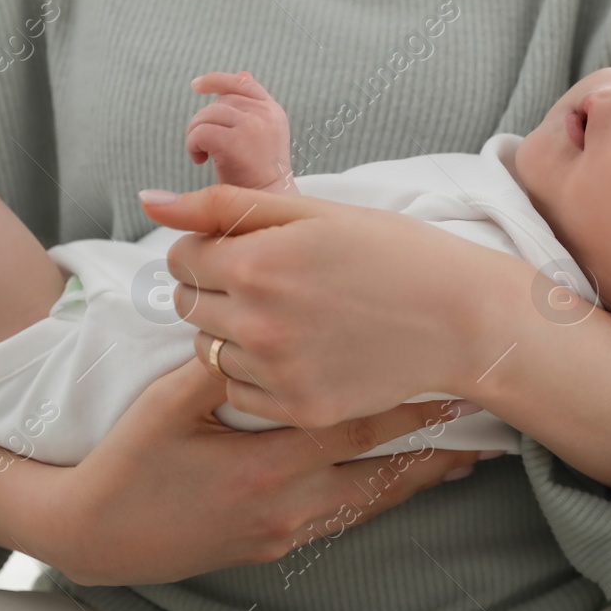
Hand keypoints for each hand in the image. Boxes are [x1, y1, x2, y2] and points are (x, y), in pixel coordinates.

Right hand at [38, 360, 483, 584]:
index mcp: (266, 464)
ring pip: (366, 504)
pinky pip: (339, 522)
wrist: (94, 536)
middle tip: (482, 433)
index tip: (451, 386)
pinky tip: (390, 488)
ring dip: (411, 481)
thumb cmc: (127, 465)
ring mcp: (281, 531)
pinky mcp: (271, 547)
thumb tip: (255, 324)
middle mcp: (286, 505)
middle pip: (379, 475)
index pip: (357, 428)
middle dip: (432, 452)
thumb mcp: (166, 405)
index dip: (408, 406)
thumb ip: (216, 365)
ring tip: (457, 461)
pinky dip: (373, 501)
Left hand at [140, 184, 507, 427]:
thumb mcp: (310, 210)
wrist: (461, 317)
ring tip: (288, 314)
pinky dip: (256, 372)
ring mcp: (277, 372)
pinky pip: (239, 393)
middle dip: (213, 287)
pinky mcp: (298, 409)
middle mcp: (257, 323)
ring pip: (207, 351)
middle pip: (186, 305)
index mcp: (255, 263)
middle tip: (267, 279)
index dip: (208, 246)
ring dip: (231, 331)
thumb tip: (149, 201)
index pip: (180, 256)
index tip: (245, 247)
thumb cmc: (390, 252)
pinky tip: (297, 350)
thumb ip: (220, 205)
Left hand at [185, 72, 295, 193]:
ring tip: (202, 156)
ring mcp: (253, 126)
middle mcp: (266, 114)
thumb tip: (243, 74)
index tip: (196, 86)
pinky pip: (200, 132)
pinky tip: (200, 161)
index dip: (216, 80)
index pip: (242, 83)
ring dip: (195, 136)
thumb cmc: (258, 176)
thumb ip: (250, 107)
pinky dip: (192, 146)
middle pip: (218, 102)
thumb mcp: (259, 136)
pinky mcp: (236, 141)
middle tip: (203, 147)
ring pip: (206, 116)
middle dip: (203, 122)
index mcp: (272, 111)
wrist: (267, 207)